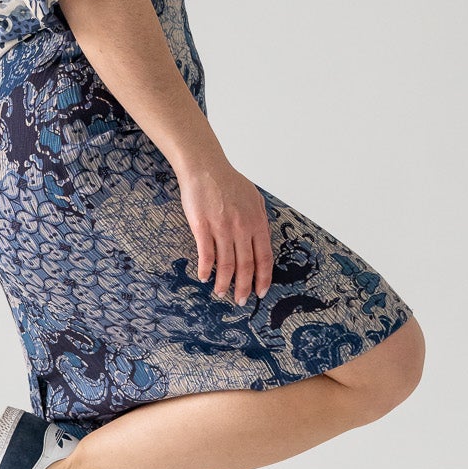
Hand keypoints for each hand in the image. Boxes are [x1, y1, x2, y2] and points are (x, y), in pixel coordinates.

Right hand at [176, 154, 274, 305]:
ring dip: (224, 283)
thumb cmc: (228, 182)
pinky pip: (206, 254)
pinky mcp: (202, 226)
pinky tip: (203, 277)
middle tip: (241, 301)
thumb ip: (259, 220)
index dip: (263, 278)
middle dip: (244, 287)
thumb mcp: (254, 198)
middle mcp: (242, 227)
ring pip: (226, 264)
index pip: (264, 257)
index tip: (261, 292)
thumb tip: (263, 240)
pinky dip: (206, 269)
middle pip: (246, 265)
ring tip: (221, 293)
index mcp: (257, 222)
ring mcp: (222, 227)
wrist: (205, 167)